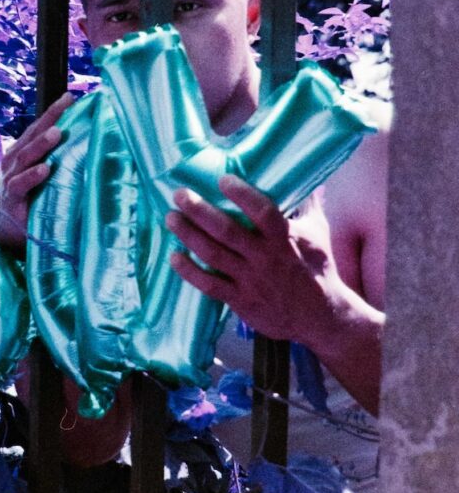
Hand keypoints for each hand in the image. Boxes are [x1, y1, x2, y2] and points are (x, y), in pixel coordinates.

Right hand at [0, 91, 73, 254]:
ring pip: (25, 157)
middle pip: (31, 136)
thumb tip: (89, 144)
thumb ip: (59, 162)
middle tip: (66, 104)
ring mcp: (9, 180)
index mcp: (22, 154)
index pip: (38, 128)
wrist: (10, 237)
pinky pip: (20, 184)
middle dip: (49, 119)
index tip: (70, 97)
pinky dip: (32, 176)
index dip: (53, 112)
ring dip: (41, 144)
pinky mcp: (11, 200)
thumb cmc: (32, 203)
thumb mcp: (45, 178)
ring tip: (57, 133)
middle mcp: (13, 163)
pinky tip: (45, 169)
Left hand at [166, 174, 383, 413]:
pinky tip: (174, 257)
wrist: (321, 318)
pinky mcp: (240, 301)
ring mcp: (250, 280)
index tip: (223, 179)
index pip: (263, 213)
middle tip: (180, 194)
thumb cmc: (318, 268)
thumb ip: (307, 203)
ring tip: (171, 217)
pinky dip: (189, 271)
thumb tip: (304, 173)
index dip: (243, 195)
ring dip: (189, 235)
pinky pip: (209, 285)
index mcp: (285, 239)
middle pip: (227, 231)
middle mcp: (265, 258)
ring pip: (213, 255)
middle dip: (200, 211)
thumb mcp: (318, 232)